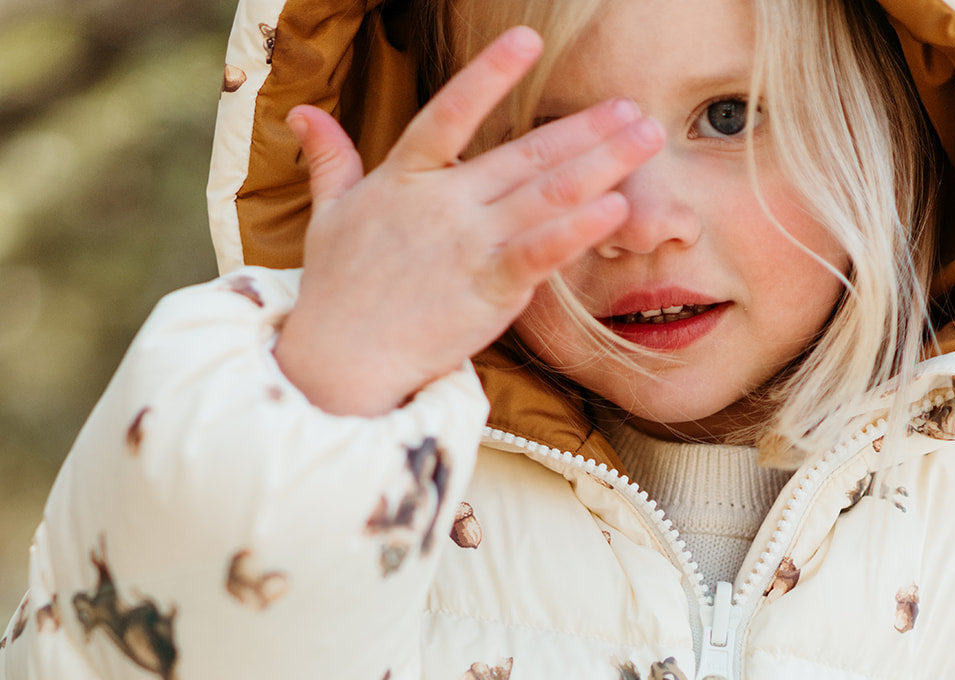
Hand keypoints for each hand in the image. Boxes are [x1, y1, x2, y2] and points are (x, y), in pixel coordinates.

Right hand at [273, 26, 663, 415]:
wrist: (341, 360)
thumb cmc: (336, 293)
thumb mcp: (327, 216)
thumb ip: (330, 160)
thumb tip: (303, 114)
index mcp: (405, 178)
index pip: (451, 112)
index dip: (488, 74)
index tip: (527, 40)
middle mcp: (443, 204)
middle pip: (525, 154)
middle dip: (585, 128)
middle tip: (633, 106)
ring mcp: (468, 246)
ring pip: (545, 194)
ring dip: (601, 164)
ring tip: (645, 139)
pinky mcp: (488, 290)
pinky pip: (541, 252)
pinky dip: (579, 229)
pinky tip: (618, 207)